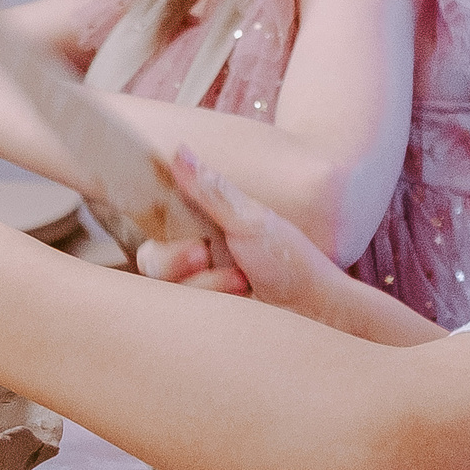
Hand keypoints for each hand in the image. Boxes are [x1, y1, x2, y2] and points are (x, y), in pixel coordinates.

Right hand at [135, 146, 353, 316]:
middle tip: (205, 256)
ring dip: (205, 285)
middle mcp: (194, 263)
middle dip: (177, 264)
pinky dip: (213, 304)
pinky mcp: (208, 319)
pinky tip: (241, 298)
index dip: (165, 245)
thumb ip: (210, 191)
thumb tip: (179, 150)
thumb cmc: (290, 260)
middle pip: (152, 266)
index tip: (195, 244)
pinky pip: (184, 318)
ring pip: (169, 294)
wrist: (316, 309)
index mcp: (201, 232)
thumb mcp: (250, 219)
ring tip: (240, 281)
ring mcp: (201, 292)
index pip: (155, 237)